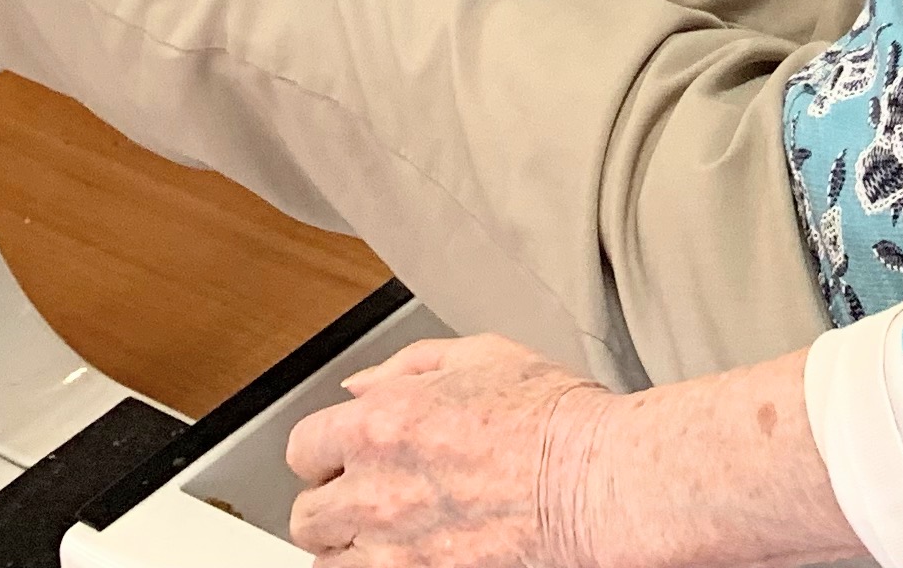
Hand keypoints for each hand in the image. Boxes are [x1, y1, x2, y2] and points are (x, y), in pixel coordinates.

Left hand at [285, 334, 617, 567]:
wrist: (598, 482)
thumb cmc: (555, 421)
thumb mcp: (484, 356)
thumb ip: (409, 365)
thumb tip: (359, 386)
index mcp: (382, 422)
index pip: (303, 449)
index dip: (326, 451)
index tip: (345, 457)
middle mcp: (376, 490)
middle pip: (307, 515)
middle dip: (334, 503)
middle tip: (368, 499)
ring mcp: (395, 550)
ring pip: (328, 562)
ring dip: (350, 547)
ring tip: (386, 535)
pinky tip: (405, 556)